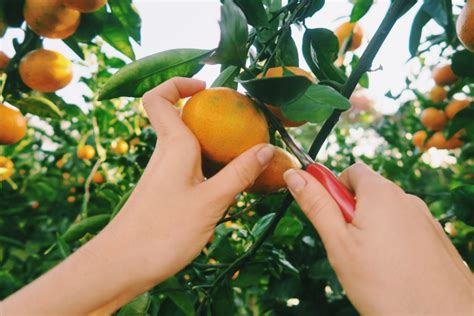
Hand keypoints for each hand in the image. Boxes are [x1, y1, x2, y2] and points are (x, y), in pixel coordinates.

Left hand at [1, 77, 274, 314]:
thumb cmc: (164, 231)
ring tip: (242, 156)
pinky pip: (190, 165)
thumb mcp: (212, 201)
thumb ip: (241, 173)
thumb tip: (267, 148)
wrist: (123, 265)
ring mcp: (164, 172)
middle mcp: (165, 153)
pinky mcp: (165, 190)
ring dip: (213, 143)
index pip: (159, 97)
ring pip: (187, 144)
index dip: (179, 83)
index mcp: (174, 145)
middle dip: (209, 114)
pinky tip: (228, 184)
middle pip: (180, 117)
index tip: (206, 87)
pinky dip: (210, 165)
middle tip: (240, 123)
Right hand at [284, 163, 472, 314]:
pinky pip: (404, 229)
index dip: (332, 189)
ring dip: (371, 228)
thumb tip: (295, 175)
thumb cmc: (386, 286)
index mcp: (381, 194)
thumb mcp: (339, 243)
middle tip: (346, 246)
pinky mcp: (435, 238)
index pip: (350, 171)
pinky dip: (392, 241)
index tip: (326, 214)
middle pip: (368, 193)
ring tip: (369, 264)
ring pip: (386, 214)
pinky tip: (391, 270)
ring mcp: (424, 219)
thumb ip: (317, 205)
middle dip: (351, 213)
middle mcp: (406, 199)